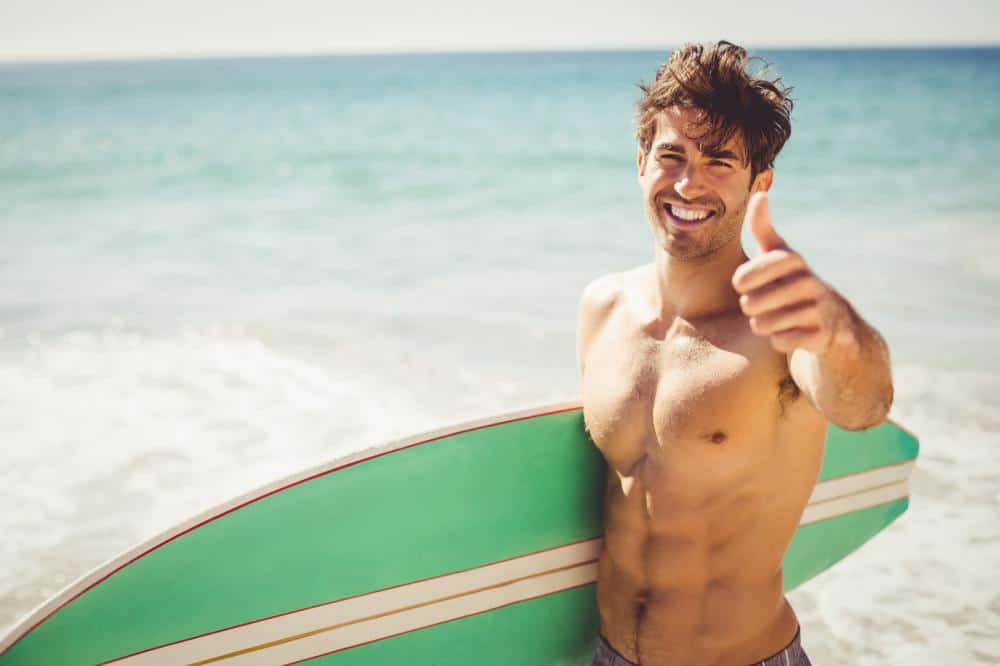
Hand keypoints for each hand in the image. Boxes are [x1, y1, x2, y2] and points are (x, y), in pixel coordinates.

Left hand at [731, 193, 841, 353]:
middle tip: (758, 305)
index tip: (741, 283)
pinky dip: (779, 341)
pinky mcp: (822, 335)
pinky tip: (788, 332)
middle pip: (753, 303)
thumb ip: (763, 227)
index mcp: (794, 261)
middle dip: (750, 307)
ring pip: (765, 325)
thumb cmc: (791, 281)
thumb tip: (760, 193)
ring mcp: (818, 309)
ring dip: (762, 325)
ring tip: (773, 318)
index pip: (757, 269)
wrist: (832, 319)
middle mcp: (810, 282)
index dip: (746, 278)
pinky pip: (782, 342)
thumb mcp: (778, 253)